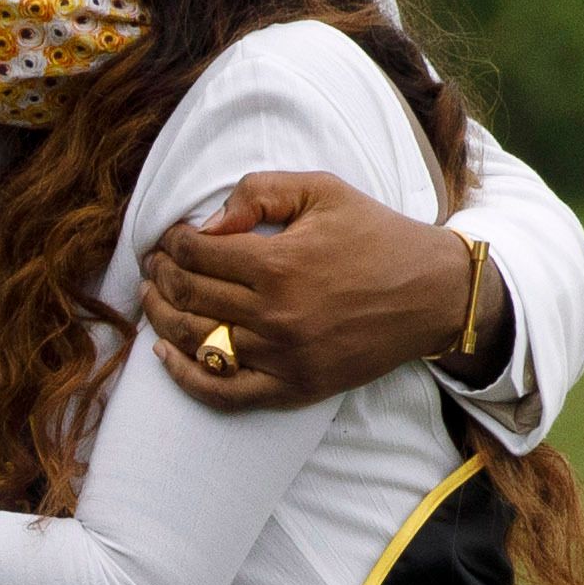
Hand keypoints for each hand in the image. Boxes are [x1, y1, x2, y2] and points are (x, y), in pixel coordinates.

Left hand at [138, 175, 483, 415]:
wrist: (432, 294)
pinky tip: (164, 355)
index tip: (171, 237)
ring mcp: (282, 357)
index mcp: (279, 263)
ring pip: (197, 342)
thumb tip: (208, 223)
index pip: (197, 253)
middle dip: (162, 275)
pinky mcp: (294, 388)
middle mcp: (275, 315)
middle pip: (189, 296)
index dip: (173, 242)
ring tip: (151, 297)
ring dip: (162, 317)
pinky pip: (224, 393)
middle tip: (155, 263)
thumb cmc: (377, 235)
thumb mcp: (323, 191)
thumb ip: (261, 192)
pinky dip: (186, 377)